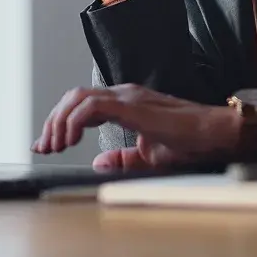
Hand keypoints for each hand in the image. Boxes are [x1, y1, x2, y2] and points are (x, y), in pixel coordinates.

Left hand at [31, 84, 241, 172]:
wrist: (212, 134)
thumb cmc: (189, 143)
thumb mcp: (149, 156)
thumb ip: (124, 158)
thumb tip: (98, 162)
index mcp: (126, 104)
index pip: (82, 105)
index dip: (59, 123)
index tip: (46, 145)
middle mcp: (123, 95)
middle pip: (73, 97)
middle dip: (53, 121)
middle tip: (44, 147)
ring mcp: (127, 97)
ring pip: (77, 98)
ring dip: (59, 121)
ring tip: (55, 145)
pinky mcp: (131, 105)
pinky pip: (92, 106)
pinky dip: (74, 121)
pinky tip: (71, 140)